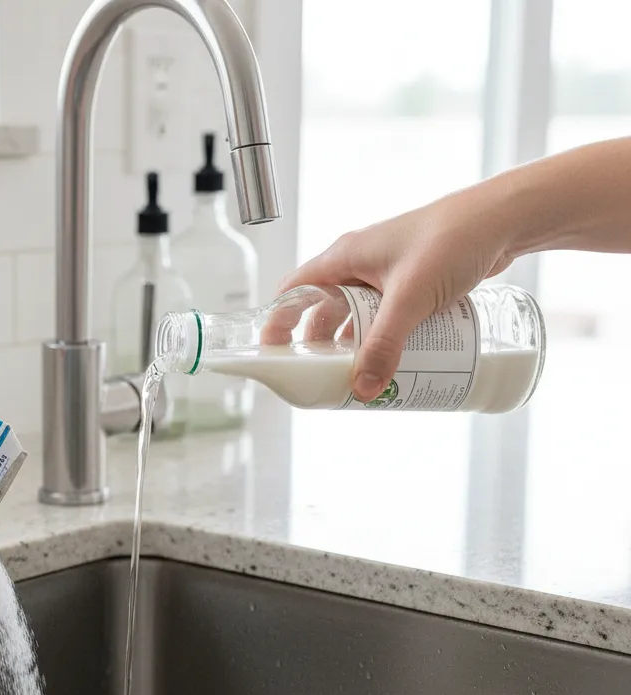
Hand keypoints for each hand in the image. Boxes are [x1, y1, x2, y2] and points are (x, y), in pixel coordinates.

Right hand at [277, 188, 513, 401]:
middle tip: (318, 377)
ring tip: (353, 376)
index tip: (274, 354)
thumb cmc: (452, 240)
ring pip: (357, 316)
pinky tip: (390, 360)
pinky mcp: (412, 283)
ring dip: (353, 345)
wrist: (505, 219)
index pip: (294, 291)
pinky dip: (382, 339)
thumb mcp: (410, 298)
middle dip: (319, 345)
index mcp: (344, 257)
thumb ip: (384, 345)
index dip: (279, 322)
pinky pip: (385, 317)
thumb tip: (364, 390)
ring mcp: (387, 273)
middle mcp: (359, 264)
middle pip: (324, 311)